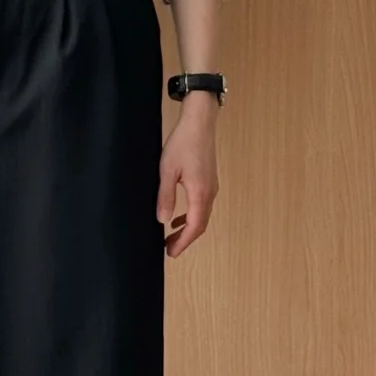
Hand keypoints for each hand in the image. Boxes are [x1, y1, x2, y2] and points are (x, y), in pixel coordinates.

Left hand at [157, 92, 219, 256]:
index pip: (194, 227)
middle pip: (200, 225)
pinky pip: (202, 205)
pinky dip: (191, 215)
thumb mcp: (167, 170)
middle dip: (185, 239)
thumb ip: (165, 196)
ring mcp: (211, 186)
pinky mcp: (209, 180)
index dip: (183, 243)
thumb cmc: (183, 143)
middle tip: (169, 249)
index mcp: (200, 193)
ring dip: (188, 228)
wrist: (200, 122)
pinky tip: (178, 216)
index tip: (171, 253)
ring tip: (171, 236)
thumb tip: (163, 220)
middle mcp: (210, 193)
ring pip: (202, 216)